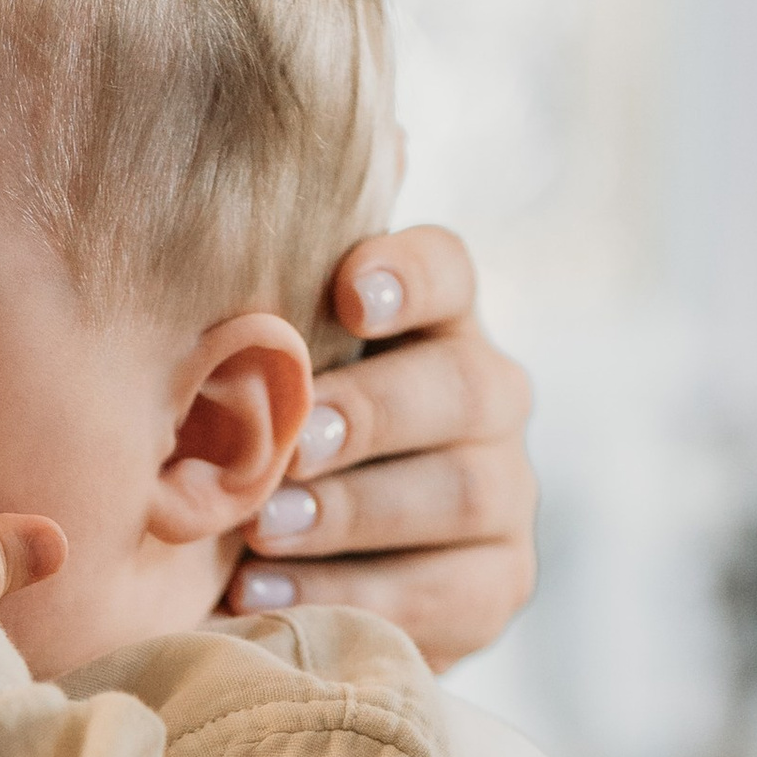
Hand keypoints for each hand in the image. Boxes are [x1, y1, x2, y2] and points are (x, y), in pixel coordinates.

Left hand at [227, 227, 535, 669]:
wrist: (274, 580)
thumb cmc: (254, 446)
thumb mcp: (253, 374)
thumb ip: (266, 291)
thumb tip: (333, 157)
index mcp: (433, 324)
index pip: (448, 271)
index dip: (407, 276)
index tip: (348, 293)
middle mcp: (487, 398)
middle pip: (461, 386)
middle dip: (371, 415)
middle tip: (292, 445)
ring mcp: (504, 495)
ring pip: (463, 491)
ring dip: (353, 513)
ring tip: (261, 534)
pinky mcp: (496, 586)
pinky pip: (444, 592)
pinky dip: (351, 596)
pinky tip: (267, 599)